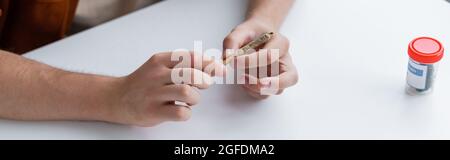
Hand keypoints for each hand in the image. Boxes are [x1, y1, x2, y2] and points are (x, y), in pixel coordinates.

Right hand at [108, 51, 223, 126]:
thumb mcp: (160, 66)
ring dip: (195, 98)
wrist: (117, 98)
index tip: (220, 70)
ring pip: (187, 92)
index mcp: (161, 61)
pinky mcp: (153, 111)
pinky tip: (181, 110)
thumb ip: (183, 65)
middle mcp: (157, 75)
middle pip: (191, 74)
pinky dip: (186, 113)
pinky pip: (180, 112)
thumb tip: (213, 66)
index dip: (210, 64)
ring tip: (190, 100)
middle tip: (202, 86)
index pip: (191, 57)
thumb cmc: (145, 83)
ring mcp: (154, 94)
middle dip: (204, 81)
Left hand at [223, 19, 298, 98]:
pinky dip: (252, 92)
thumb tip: (228, 58)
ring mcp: (281, 74)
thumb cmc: (252, 33)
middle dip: (272, 83)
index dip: (251, 61)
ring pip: (277, 90)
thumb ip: (232, 42)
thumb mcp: (241, 31)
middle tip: (254, 81)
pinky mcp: (271, 84)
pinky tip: (243, 82)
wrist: (257, 35)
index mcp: (281, 43)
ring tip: (241, 78)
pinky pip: (265, 95)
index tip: (234, 61)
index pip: (270, 55)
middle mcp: (286, 60)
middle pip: (289, 77)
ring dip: (257, 88)